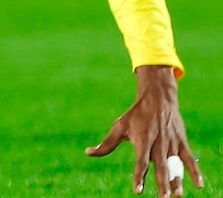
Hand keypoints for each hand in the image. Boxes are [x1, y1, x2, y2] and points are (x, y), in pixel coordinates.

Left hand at [86, 66, 203, 196]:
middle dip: (162, 182)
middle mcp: (157, 143)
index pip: (140, 162)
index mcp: (142, 141)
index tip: (138, 190)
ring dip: (177, 180)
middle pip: (160, 166)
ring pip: (175, 164)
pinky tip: (199, 185)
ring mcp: (171, 143)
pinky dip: (195, 171)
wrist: (158, 98)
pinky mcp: (181, 142)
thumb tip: (88, 153)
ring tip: (178, 195)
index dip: (139, 175)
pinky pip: (189, 158)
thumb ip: (107, 144)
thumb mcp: (119, 127)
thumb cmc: (135, 115)